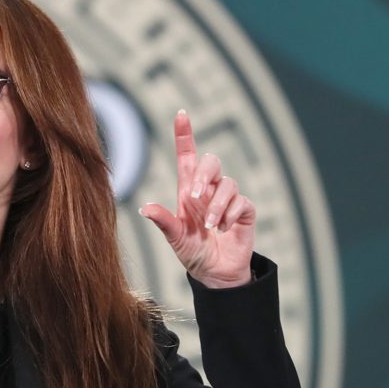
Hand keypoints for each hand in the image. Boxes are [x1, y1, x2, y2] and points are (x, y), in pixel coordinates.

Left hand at [140, 110, 254, 288]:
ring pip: (228, 184)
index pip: (187, 157)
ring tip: (209, 227)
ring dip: (217, 205)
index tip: (181, 115)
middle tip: (194, 196)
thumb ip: (163, 221)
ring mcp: (228, 199)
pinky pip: (241, 202)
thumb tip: (144, 208)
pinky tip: (223, 230)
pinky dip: (229, 216)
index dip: (185, 136)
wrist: (215, 273)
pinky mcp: (244, 211)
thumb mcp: (175, 237)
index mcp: (189, 191)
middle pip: (211, 162)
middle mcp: (209, 190)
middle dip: (204, 174)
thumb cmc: (192, 252)